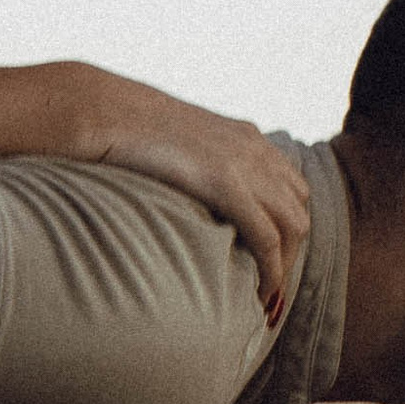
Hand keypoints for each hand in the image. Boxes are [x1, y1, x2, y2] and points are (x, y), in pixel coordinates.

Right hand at [62, 69, 311, 317]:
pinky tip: (260, 291)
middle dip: (291, 250)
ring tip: (263, 294)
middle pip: (298, 207)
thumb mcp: (177, 141)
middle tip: (266, 282)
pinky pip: (267, 236)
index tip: (268, 256)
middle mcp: (255, 148)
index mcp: (245, 136)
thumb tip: (189, 191)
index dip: (285, 224)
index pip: (290, 185)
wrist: (106, 109)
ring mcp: (244, 164)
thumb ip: (197, 161)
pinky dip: (271, 269)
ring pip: (292, 225)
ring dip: (285, 264)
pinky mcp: (226, 182)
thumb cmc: (126, 129)